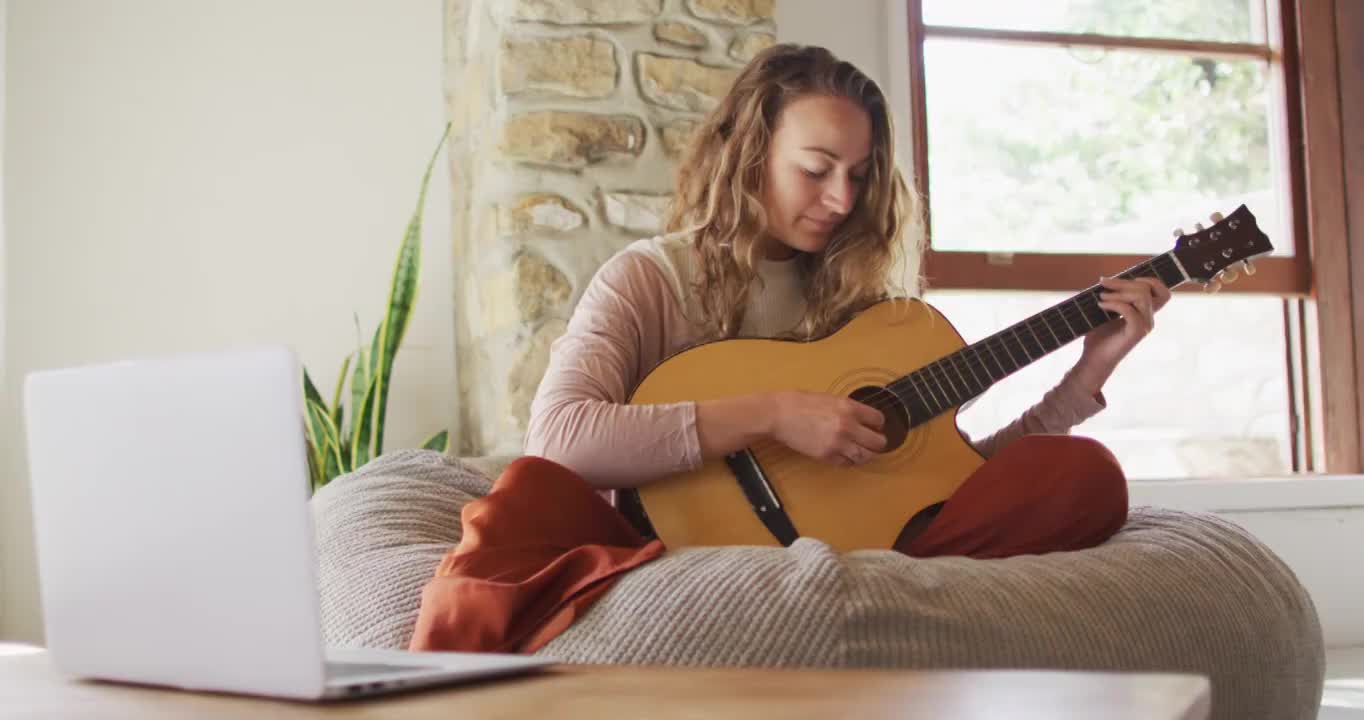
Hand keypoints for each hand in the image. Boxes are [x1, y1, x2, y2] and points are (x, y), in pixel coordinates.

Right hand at [769, 390, 885, 465]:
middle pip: (878, 442)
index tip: (874, 426)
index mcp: (849, 407)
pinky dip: (848, 460)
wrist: (778, 415)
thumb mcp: (830, 398)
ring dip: (865, 455)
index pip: (878, 420)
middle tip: (874, 442)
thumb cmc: (798, 403)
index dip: (878, 424)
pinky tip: (844, 454)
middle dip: (877, 443)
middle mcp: (847, 426)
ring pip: (865, 457)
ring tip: (861, 451)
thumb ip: (847, 409)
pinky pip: (847, 463)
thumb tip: (861, 419)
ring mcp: (838, 443)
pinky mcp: (827, 456)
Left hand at [1073, 276, 1171, 393]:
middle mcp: (1149, 319)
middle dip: (1124, 282)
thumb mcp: (1107, 312)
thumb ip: (1114, 297)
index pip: (1163, 293)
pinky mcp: (1136, 333)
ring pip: (1142, 297)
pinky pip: (1130, 311)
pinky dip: (1114, 304)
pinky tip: (1101, 305)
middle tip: (1103, 282)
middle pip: (1147, 289)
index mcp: (1145, 313)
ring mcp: (1144, 326)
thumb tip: (1108, 279)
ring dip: (1119, 292)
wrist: (1093, 359)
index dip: (1151, 280)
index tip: (1128, 277)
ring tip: (1101, 296)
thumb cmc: (1098, 336)